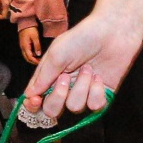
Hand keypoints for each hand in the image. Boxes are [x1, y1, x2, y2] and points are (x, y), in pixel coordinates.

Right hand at [19, 21, 44, 62]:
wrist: (24, 23)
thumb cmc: (30, 29)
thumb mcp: (35, 37)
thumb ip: (37, 46)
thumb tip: (38, 54)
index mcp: (25, 46)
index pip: (30, 57)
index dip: (35, 61)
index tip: (40, 62)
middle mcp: (22, 47)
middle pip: (27, 58)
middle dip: (33, 61)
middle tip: (40, 62)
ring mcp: (22, 46)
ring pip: (26, 55)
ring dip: (32, 58)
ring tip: (39, 58)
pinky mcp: (23, 44)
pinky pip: (26, 52)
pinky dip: (31, 55)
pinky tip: (36, 53)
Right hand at [25, 8, 142, 122]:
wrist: (113, 32)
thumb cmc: (82, 37)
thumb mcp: (57, 54)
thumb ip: (43, 76)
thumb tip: (29, 93)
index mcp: (50, 76)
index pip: (36, 98)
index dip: (33, 105)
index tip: (36, 100)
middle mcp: (65, 87)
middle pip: (53, 110)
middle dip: (58, 97)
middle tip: (65, 77)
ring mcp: (83, 92)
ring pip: (75, 107)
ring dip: (81, 87)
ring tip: (88, 68)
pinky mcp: (101, 94)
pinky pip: (94, 106)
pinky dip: (96, 91)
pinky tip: (99, 76)